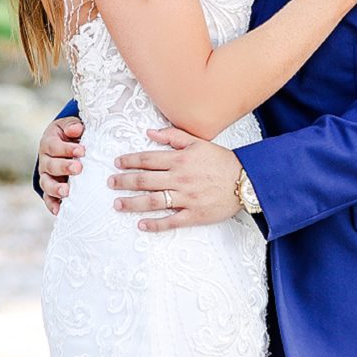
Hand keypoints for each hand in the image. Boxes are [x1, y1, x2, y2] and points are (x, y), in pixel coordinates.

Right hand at [38, 117, 84, 215]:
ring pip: (46, 183)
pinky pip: (48, 198)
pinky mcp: (49, 189)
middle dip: (64, 167)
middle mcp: (44, 160)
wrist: (62, 144)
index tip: (82, 150)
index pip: (54, 146)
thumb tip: (77, 129)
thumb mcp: (69, 126)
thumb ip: (72, 126)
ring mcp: (46, 176)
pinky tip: (59, 211)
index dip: (67, 149)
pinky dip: (52, 205)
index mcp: (48, 143)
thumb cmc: (69, 135)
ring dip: (56, 188)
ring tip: (67, 191)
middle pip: (50, 165)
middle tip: (78, 168)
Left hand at [110, 127, 241, 230]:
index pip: (147, 159)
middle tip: (110, 183)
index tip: (117, 163)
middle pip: (144, 180)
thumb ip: (173, 136)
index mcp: (179, 159)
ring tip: (117, 204)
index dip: (129, 161)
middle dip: (124, 182)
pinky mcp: (193, 215)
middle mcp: (179, 179)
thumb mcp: (198, 142)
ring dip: (132, 203)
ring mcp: (186, 198)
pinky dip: (154, 224)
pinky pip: (170, 221)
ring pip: (152, 201)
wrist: (245, 180)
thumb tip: (150, 132)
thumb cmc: (221, 160)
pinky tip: (141, 225)